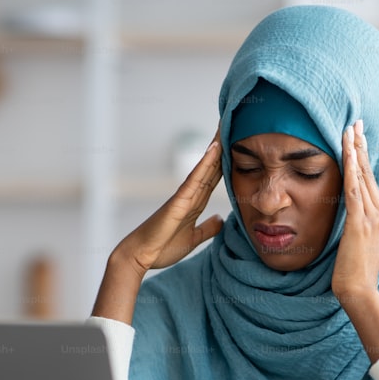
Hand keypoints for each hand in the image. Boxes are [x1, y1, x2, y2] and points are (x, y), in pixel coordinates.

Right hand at [92, 131, 222, 322]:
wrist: (141, 256)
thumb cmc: (162, 247)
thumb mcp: (193, 238)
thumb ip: (207, 228)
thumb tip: (220, 220)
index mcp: (195, 203)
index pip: (215, 178)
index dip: (227, 162)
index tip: (238, 145)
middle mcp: (190, 195)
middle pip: (211, 167)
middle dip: (223, 147)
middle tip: (233, 123)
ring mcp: (184, 196)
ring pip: (205, 167)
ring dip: (216, 148)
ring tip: (226, 126)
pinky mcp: (178, 201)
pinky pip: (194, 179)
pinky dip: (205, 164)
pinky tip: (214, 149)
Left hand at [331, 120, 378, 306]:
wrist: (359, 290)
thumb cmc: (359, 270)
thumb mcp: (371, 239)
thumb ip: (378, 216)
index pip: (373, 181)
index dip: (365, 157)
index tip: (359, 137)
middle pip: (370, 173)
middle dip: (361, 146)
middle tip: (356, 122)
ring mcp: (373, 217)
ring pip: (363, 177)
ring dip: (356, 151)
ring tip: (350, 129)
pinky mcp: (360, 223)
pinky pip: (355, 190)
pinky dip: (351, 169)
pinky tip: (347, 152)